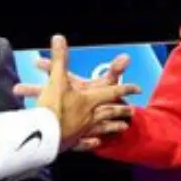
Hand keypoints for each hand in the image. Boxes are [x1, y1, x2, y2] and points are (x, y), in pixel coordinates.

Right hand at [36, 35, 139, 150]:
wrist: (42, 134)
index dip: (125, 88)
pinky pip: (85, 143)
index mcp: (89, 100)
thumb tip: (59, 37)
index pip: (111, 92)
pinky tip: (96, 143)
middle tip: (133, 111)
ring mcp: (82, 131)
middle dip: (121, 110)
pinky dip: (92, 142)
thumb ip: (59, 58)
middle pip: (109, 112)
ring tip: (123, 128)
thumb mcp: (56, 79)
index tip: (138, 88)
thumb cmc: (53, 107)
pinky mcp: (72, 143)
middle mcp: (90, 116)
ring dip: (113, 127)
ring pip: (102, 128)